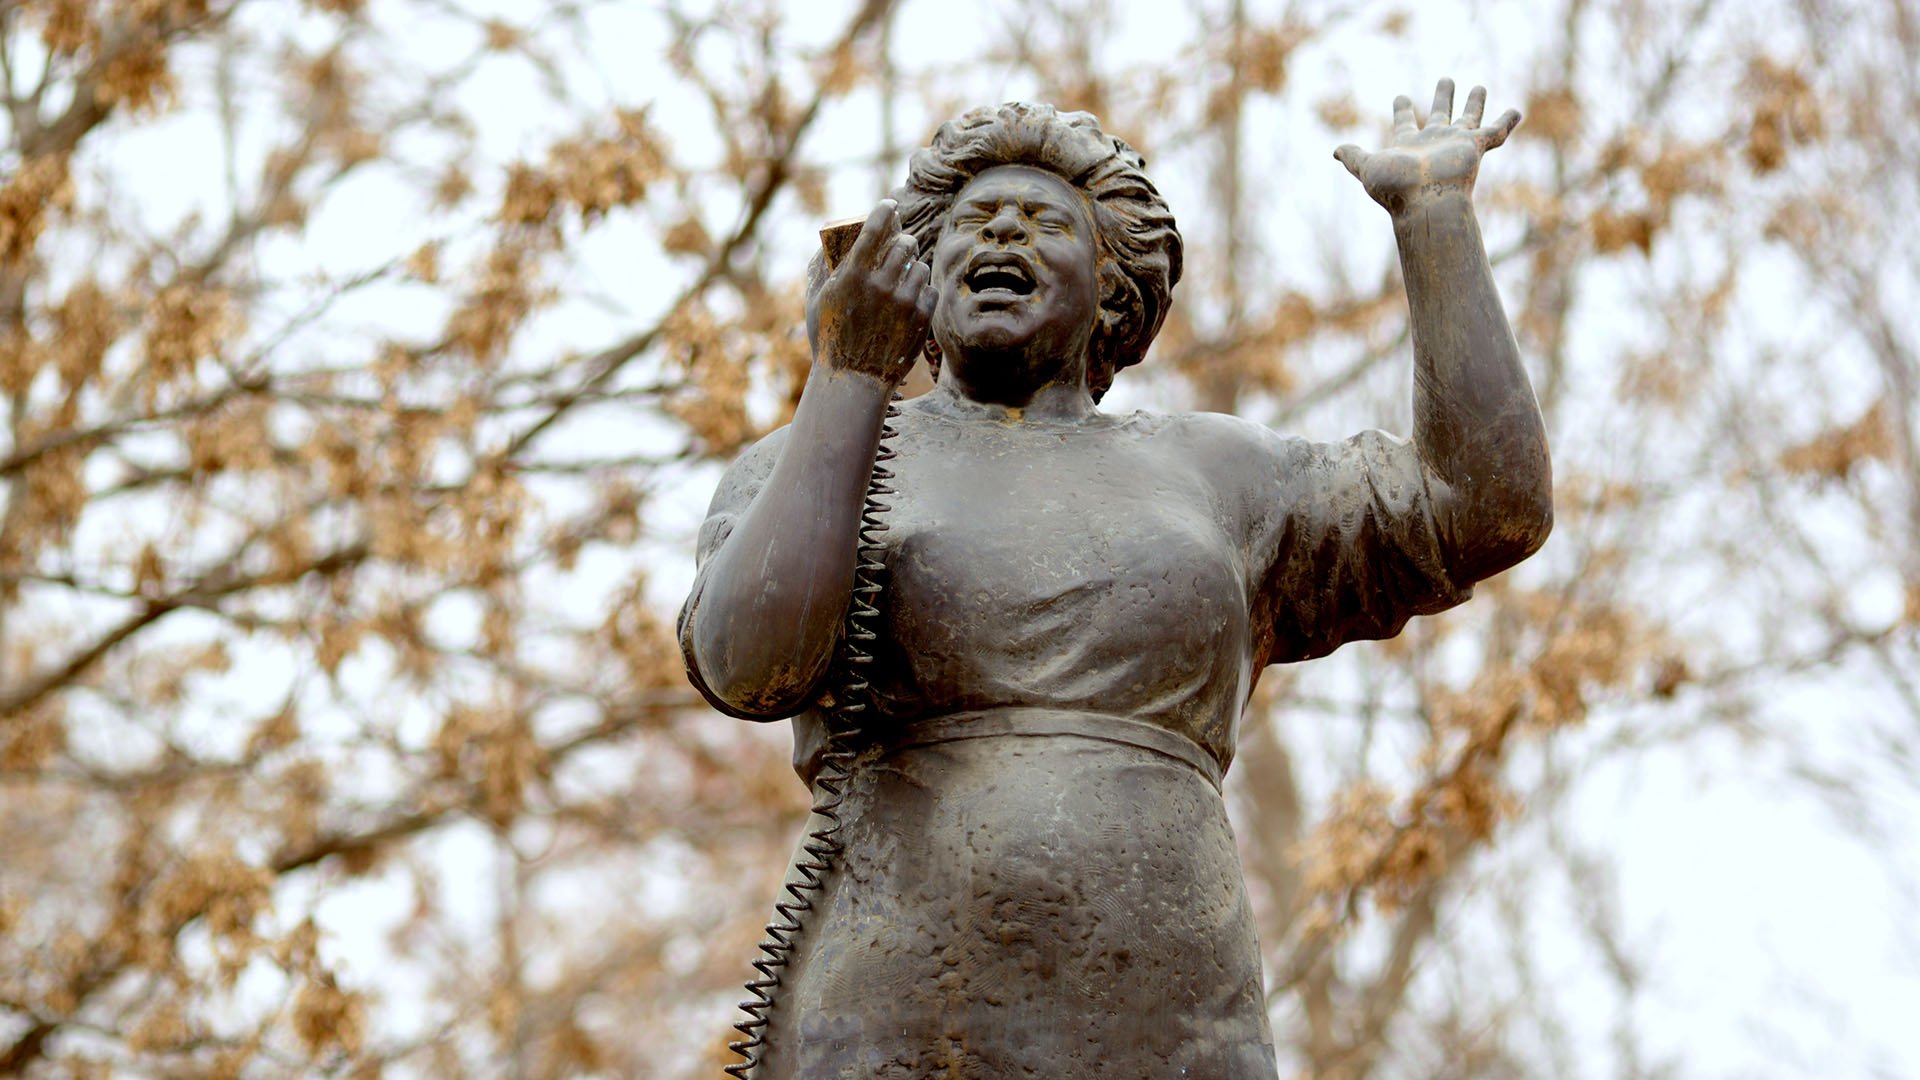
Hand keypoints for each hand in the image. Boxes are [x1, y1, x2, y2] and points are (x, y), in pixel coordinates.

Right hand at [806, 199, 935, 384]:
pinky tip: (911, 299)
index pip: (875, 227)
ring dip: (913, 268)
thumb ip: (821, 268)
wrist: (853, 381)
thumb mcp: (817, 302)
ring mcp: (903, 303)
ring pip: (920, 266)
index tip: (890, 206)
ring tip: (904, 278)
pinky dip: (922, 292)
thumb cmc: (830, 340)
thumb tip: (827, 241)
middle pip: (905, 243)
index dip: (885, 210)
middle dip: (903, 241)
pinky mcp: (921, 319)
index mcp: (852, 276)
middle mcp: (880, 285)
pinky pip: (930, 290)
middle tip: (900, 246)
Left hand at [1334, 78, 1518, 216]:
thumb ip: (1354, 157)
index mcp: (1409, 145)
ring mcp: (1456, 144)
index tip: (1400, 97)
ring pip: (1469, 118)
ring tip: (1479, 87)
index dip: (1403, 109)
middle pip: (1440, 115)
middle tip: (1446, 80)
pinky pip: (1496, 131)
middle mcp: (1434, 143)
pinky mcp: (1475, 147)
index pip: (1405, 122)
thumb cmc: (1396, 189)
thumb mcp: (1368, 168)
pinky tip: (1517, 111)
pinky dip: (1507, 121)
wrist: (1425, 203)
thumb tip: (1336, 150)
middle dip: (1443, 97)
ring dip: (1474, 103)